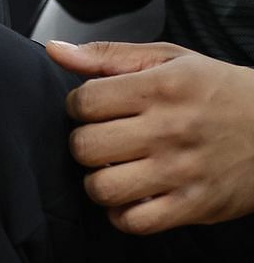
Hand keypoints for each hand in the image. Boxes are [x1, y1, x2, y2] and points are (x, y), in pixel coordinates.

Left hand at [50, 40, 253, 232]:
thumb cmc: (220, 90)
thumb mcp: (169, 59)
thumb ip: (107, 55)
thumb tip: (54, 51)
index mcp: (159, 89)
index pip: (83, 102)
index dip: (77, 106)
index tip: (92, 110)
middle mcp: (169, 131)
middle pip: (86, 147)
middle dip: (84, 144)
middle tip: (102, 140)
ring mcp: (182, 172)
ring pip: (103, 188)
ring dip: (98, 181)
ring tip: (114, 169)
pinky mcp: (196, 206)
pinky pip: (136, 222)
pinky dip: (122, 213)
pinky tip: (131, 196)